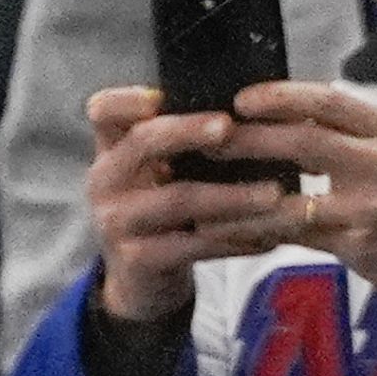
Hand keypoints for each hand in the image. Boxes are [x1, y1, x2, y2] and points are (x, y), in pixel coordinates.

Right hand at [83, 84, 302, 327]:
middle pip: (144, 143)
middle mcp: (105, 182)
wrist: (139, 279)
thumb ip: (177, 139)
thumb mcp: (154, 171)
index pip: (103, 112)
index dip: (127, 99)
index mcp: (112, 151)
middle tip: (230, 127)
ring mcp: (117, 223)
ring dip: (230, 195)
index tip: (161, 95)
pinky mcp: (138, 260)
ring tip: (273, 194)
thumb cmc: (160, 210)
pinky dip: (234, 241)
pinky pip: (192, 246)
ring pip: (178, 199)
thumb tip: (247, 103)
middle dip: (189, 131)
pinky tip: (267, 236)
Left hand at [206, 81, 376, 307]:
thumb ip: (346, 137)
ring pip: (293, 200)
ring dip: (241, 199)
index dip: (283, 97)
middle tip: (208, 141)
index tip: (242, 98)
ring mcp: (372, 207)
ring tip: (200, 198)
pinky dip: (258, 235)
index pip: (331, 101)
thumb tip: (284, 120)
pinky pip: (296, 239)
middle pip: (306, 142)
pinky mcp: (359, 246)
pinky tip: (227, 233)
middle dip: (251, 140)